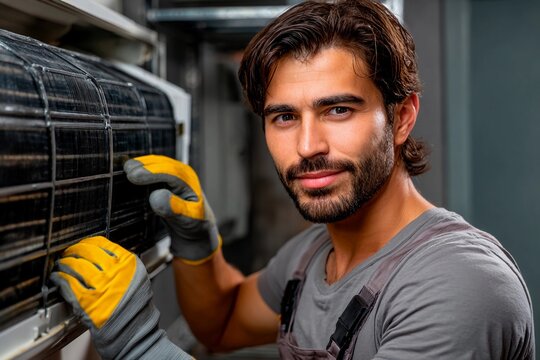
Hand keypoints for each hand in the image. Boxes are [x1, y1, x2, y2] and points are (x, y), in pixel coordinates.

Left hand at [50, 236, 192, 359]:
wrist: (136, 332)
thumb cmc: (137, 308)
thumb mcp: (138, 279)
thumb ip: (123, 265)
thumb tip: (101, 254)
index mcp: (129, 264)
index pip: (103, 243)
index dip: (88, 242)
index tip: (82, 244)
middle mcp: (115, 272)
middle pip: (87, 251)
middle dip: (74, 250)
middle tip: (68, 252)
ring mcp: (101, 286)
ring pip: (75, 265)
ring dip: (64, 263)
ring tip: (61, 265)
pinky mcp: (87, 302)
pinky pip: (68, 283)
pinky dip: (60, 279)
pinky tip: (57, 278)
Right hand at [124, 155, 220, 264]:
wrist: (195, 229)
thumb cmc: (193, 224)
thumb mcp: (187, 220)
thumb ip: (173, 208)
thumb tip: (156, 195)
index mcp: (189, 181)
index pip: (170, 172)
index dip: (151, 172)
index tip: (134, 176)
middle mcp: (181, 174)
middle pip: (160, 163)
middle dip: (144, 165)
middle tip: (127, 170)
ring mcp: (172, 175)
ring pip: (154, 164)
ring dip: (141, 165)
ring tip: (125, 170)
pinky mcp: (163, 179)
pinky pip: (151, 170)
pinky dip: (140, 170)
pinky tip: (128, 173)